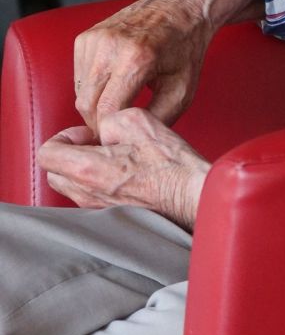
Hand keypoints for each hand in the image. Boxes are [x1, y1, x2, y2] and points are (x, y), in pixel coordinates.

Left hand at [37, 109, 210, 230]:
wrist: (190, 192)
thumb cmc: (168, 161)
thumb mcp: (136, 120)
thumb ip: (108, 119)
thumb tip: (102, 130)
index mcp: (87, 168)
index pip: (46, 153)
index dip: (64, 136)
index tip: (87, 134)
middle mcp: (86, 193)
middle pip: (54, 173)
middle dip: (69, 154)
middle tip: (97, 144)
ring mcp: (97, 207)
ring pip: (71, 186)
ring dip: (83, 169)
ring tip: (113, 157)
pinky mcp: (111, 215)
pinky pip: (90, 196)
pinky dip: (97, 182)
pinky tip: (124, 172)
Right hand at [74, 0, 261, 133]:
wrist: (180, 6)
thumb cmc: (185, 49)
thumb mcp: (182, 89)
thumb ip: (157, 119)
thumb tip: (129, 140)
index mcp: (137, 58)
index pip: (107, 111)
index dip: (111, 133)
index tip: (121, 141)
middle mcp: (110, 45)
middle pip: (87, 104)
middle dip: (100, 124)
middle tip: (118, 132)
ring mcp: (94, 38)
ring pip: (80, 92)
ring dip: (95, 107)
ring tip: (120, 109)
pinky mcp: (85, 37)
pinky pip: (79, 77)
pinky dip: (92, 89)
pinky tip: (114, 87)